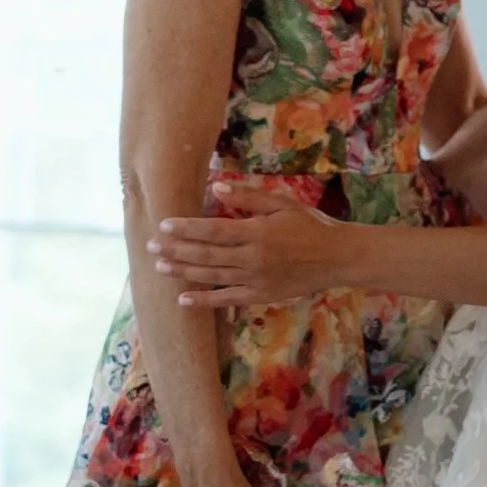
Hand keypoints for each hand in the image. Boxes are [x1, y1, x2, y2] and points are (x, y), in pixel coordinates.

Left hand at [155, 193, 340, 309]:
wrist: (336, 258)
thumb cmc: (309, 225)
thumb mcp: (281, 204)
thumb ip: (247, 196)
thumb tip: (214, 185)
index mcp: (256, 232)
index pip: (213, 231)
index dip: (186, 229)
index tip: (163, 225)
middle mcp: (252, 258)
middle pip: (206, 255)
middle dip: (175, 251)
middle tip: (150, 247)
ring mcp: (255, 280)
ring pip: (212, 277)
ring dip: (183, 273)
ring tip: (159, 267)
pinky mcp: (260, 296)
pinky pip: (227, 300)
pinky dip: (204, 301)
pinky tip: (183, 299)